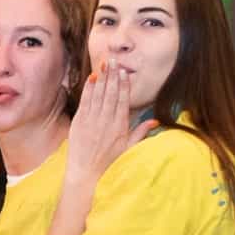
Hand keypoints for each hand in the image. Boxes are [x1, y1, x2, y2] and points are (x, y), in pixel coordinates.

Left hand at [66, 64, 155, 185]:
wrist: (86, 175)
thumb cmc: (109, 163)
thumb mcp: (129, 149)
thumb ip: (141, 132)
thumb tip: (156, 121)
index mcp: (119, 126)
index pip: (123, 100)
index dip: (124, 85)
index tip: (125, 72)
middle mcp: (106, 121)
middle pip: (110, 93)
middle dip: (112, 76)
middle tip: (114, 60)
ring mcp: (91, 121)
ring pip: (98, 95)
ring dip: (101, 78)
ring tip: (105, 64)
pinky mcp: (79, 123)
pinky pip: (84, 102)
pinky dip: (88, 90)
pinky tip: (91, 78)